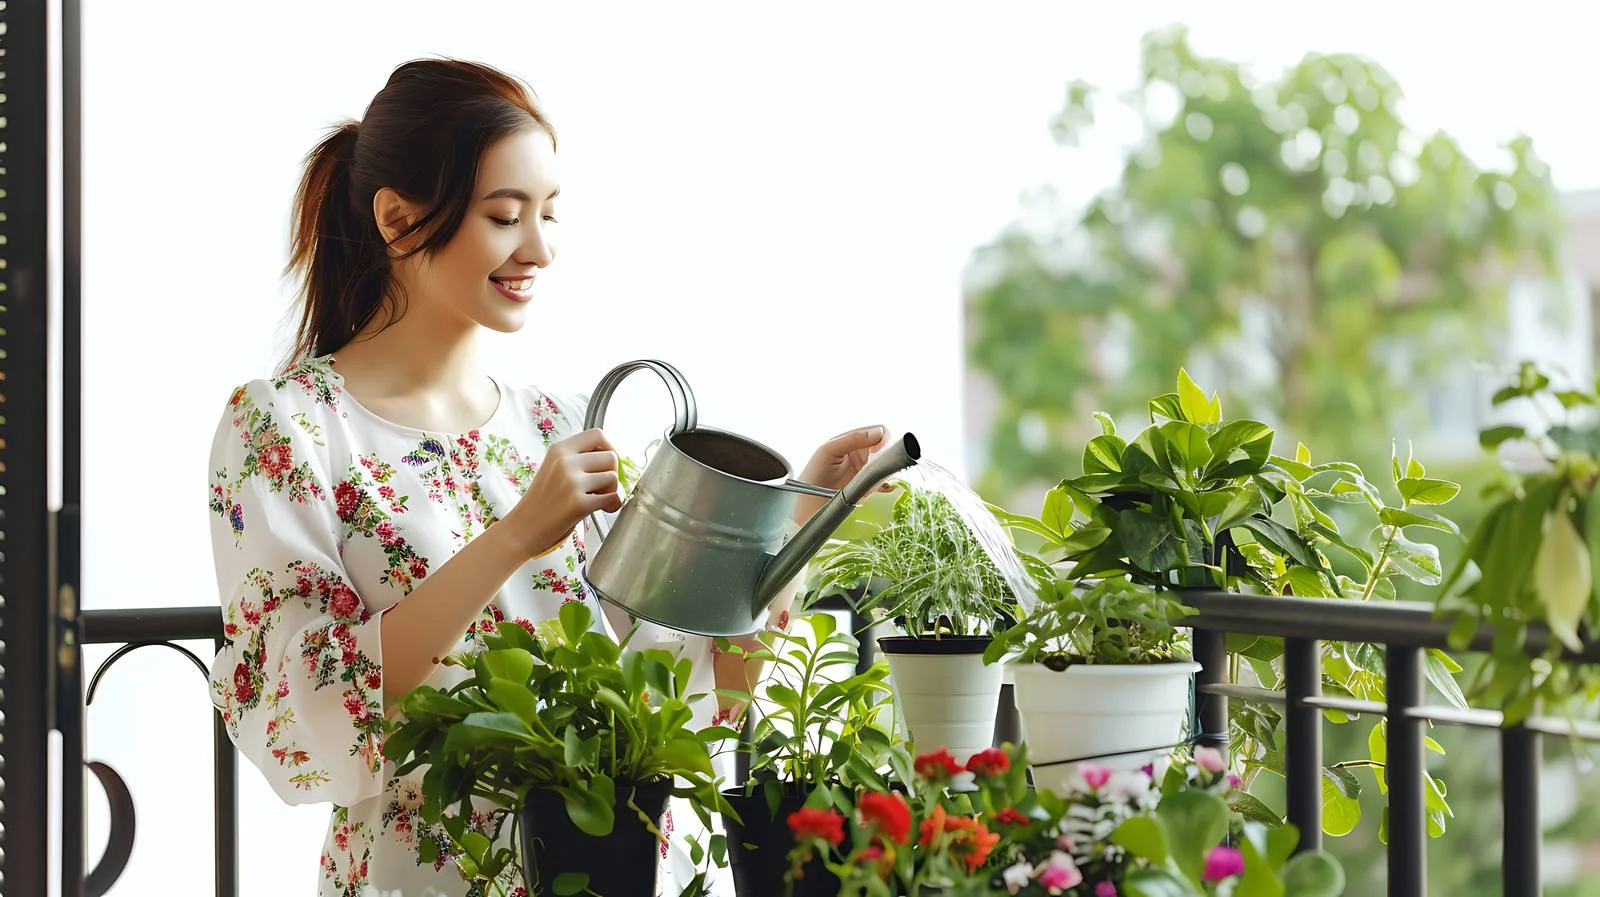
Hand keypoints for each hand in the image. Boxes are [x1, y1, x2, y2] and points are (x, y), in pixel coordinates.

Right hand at [507, 428, 622, 554]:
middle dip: (613, 473)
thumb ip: (578, 459)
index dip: (609, 447)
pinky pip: (612, 497)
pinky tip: (604, 509)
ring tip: (600, 500)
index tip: (607, 463)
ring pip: (613, 477)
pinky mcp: (578, 503)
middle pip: (611, 456)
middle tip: (603, 487)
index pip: (597, 434)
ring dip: (612, 490)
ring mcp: (571, 482)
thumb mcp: (554, 469)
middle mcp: (564, 462)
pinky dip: (613, 505)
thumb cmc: (542, 502)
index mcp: (559, 450)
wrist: (523, 528)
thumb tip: (613, 458)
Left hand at [793, 425, 891, 522]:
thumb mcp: (829, 450)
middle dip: (886, 455)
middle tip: (877, 464)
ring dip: (885, 470)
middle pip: (886, 449)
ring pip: (887, 465)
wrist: (808, 505)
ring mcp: (866, 471)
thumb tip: (878, 432)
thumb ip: (853, 439)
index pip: (878, 433)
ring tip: (874, 478)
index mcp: (853, 441)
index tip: (880, 448)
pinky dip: (886, 484)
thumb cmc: (813, 474)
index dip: (883, 438)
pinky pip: (884, 482)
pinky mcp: (869, 488)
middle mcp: (862, 454)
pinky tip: (882, 487)